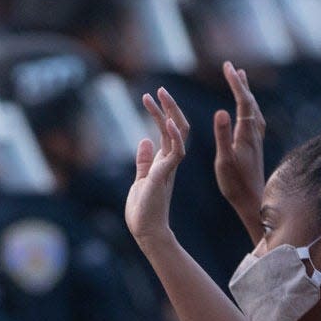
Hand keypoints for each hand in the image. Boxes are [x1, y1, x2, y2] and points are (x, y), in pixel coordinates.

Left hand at [125, 87, 189, 250]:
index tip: (149, 96)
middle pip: (176, 127)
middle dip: (169, 107)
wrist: (146, 231)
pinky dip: (173, 136)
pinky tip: (167, 122)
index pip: (167, 131)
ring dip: (169, 113)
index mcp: (165, 161)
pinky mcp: (165, 175)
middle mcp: (170, 161)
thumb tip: (144, 140)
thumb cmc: (144, 210)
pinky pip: (175, 152)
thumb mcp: (141, 179)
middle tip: (160, 89)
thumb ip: (144, 160)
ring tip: (161, 95)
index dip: (160, 112)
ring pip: (178, 134)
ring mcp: (169, 167)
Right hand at [213, 61, 266, 243]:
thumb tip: (220, 110)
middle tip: (231, 67)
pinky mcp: (255, 146)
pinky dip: (249, 106)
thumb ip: (223, 135)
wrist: (254, 200)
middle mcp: (254, 133)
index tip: (227, 67)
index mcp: (246, 133)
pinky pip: (253, 118)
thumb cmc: (236, 183)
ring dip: (246, 93)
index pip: (242, 101)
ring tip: (240, 79)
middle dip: (240, 83)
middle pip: (250, 101)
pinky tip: (247, 110)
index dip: (235, 83)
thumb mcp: (224, 160)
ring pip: (253, 109)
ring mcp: (256, 140)